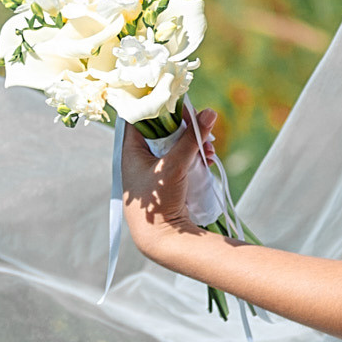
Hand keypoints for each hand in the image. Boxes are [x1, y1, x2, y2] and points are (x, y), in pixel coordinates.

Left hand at [121, 110, 225, 267]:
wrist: (162, 240)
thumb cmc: (158, 203)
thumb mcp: (174, 167)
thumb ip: (191, 139)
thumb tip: (209, 113)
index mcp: (131, 150)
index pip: (140, 116)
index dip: (158, 105)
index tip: (179, 101)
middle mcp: (140, 157)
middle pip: (162, 128)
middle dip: (185, 127)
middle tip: (203, 128)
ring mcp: (155, 168)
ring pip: (175, 144)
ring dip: (194, 142)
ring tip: (210, 149)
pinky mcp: (168, 179)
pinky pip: (182, 158)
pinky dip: (196, 156)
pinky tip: (209, 160)